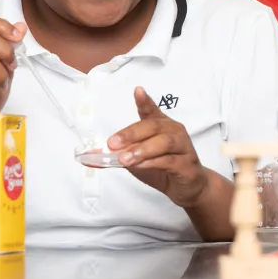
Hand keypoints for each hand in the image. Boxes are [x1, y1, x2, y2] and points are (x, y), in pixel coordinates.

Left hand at [109, 87, 208, 209]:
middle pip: (153, 126)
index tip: (137, 91)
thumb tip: (89, 156)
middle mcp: (174, 132)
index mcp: (161, 126)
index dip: (144, 101)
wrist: (188, 187)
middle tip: (112, 144)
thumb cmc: (163, 167)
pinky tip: (141, 166)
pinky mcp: (187, 164)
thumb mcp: (137, 160)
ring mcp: (183, 147)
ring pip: (163, 142)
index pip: (152, 110)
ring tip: (125, 159)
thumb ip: (117, 155)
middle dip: (131, 134)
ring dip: (142, 150)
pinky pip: (169, 160)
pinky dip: (153, 162)